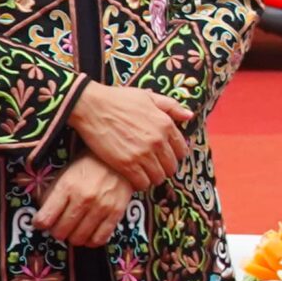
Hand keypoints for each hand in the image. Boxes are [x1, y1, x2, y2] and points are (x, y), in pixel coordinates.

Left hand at [35, 157, 133, 247]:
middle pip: (60, 232)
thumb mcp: (64, 173)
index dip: (40, 223)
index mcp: (67, 186)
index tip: (42, 222)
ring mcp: (101, 207)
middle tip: (59, 225)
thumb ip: (51, 195)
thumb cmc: (88, 165)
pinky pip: (99, 239)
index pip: (45, 219)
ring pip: (79, 239)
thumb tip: (42, 216)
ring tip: (75, 228)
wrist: (119, 158)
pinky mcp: (116, 213)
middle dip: (56, 231)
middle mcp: (84, 198)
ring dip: (73, 237)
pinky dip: (91, 241)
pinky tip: (89, 233)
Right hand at [65, 83, 191, 189]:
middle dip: (164, 168)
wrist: (92, 106)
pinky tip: (134, 177)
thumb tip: (189, 116)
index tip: (167, 157)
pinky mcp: (126, 164)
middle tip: (154, 167)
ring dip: (153, 177)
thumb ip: (171, 106)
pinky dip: (140, 183)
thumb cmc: (119, 99)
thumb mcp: (149, 97)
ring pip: (158, 177)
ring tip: (144, 173)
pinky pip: (142, 183)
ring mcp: (143, 154)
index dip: (175, 155)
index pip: (181, 150)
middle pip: (171, 166)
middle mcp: (158, 141)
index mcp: (166, 125)